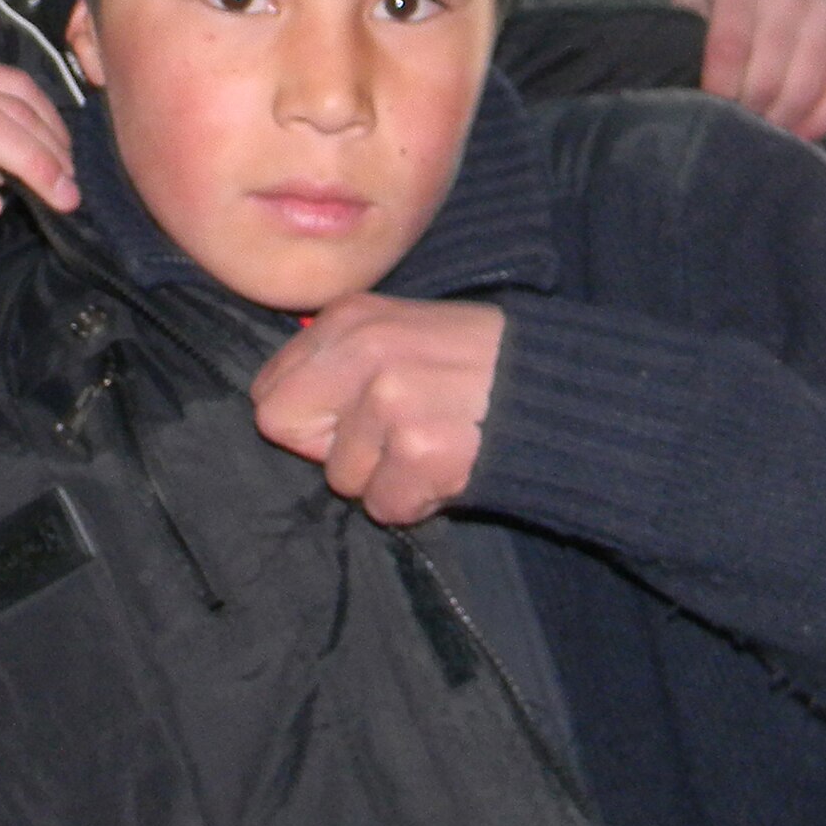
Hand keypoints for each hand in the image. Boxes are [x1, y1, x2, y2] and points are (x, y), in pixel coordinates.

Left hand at [251, 293, 504, 525]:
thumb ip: (337, 359)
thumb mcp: (395, 331)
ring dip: (384, 476)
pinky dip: (417, 500)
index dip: (308, 413)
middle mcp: (363, 351)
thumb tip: (277, 408)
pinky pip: (385, 507)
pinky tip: (448, 465)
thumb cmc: (470, 366)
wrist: (555, 390)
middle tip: (388, 434)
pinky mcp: (422, 452)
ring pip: (341, 477)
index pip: (269, 389)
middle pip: (283, 428)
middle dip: (329, 446)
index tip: (352, 412)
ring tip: (431, 441)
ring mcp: (392, 401)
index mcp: (347, 318)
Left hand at [671, 0, 825, 140]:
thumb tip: (676, 87)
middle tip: (735, 132)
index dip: (720, 89)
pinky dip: (823, 118)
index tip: (711, 112)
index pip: (730, 46)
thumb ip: (685, 33)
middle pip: (769, 74)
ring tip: (764, 133)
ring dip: (783, 120)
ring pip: (807, 85)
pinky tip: (801, 132)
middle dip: (750, 113)